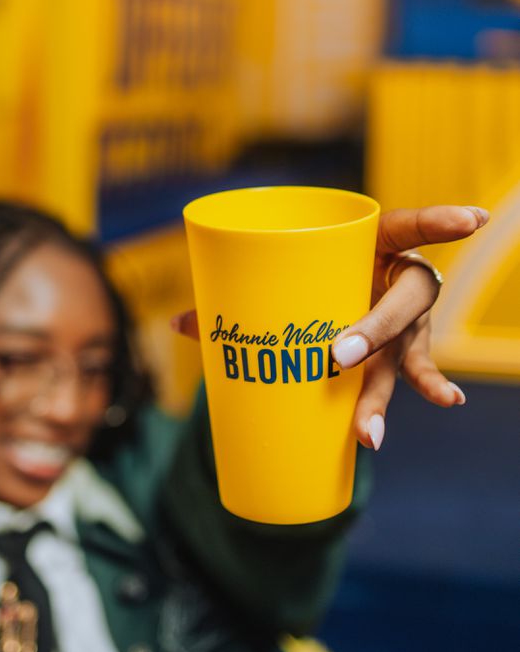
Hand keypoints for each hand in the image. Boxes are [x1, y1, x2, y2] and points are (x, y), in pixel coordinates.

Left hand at [172, 204, 488, 450]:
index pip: (412, 226)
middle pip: (401, 303)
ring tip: (368, 431)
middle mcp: (400, 281)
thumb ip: (237, 300)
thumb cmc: (309, 281)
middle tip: (341, 355)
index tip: (475, 221)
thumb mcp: (286, 283)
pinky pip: (417, 375)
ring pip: (402, 355)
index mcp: (375, 245)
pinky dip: (432, 386)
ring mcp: (407, 323)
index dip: (441, 222)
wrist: (331, 300)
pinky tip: (450, 401)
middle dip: (373, 330)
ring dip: (382, 393)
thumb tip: (175, 324)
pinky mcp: (403, 355)